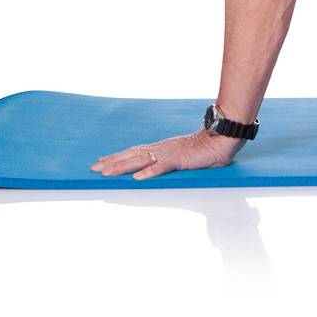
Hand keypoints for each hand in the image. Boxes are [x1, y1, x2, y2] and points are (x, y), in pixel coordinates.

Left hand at [90, 128, 244, 180]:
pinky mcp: (179, 159)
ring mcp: (169, 153)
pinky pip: (161, 167)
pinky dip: (149, 172)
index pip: (135, 152)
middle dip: (112, 162)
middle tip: (94, 168)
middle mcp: (161, 149)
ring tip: (106, 173)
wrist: (222, 138)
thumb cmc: (206, 148)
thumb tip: (161, 168)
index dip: (117, 157)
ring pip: (140, 160)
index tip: (102, 161)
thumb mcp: (184, 156)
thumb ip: (172, 162)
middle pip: (131, 155)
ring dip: (122, 167)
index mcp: (162, 148)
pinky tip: (137, 178)